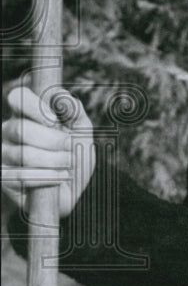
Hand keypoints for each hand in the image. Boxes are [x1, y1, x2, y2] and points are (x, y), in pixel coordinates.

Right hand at [2, 85, 95, 218]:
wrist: (72, 189)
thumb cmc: (75, 156)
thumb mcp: (82, 133)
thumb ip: (75, 113)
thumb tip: (62, 96)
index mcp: (27, 115)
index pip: (18, 97)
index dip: (34, 106)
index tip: (54, 120)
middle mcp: (10, 131)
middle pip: (19, 128)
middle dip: (52, 140)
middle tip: (70, 147)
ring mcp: (4, 154)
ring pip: (22, 153)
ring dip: (53, 160)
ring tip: (68, 164)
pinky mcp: (4, 177)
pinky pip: (20, 176)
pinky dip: (47, 177)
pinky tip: (60, 177)